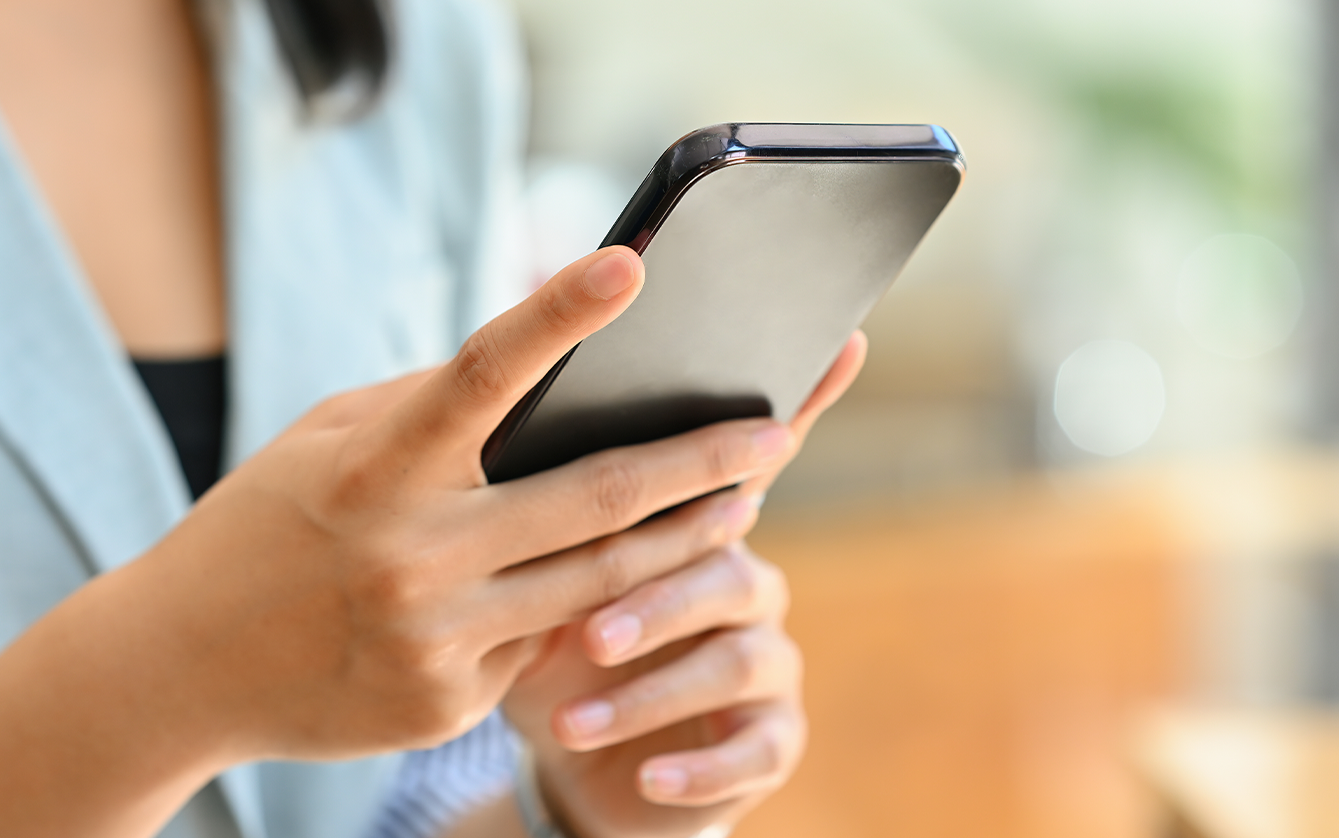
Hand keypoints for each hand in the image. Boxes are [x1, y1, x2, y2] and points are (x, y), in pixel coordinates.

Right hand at [144, 245, 801, 761]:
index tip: (630, 263)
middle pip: (592, 501)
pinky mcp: (448, 707)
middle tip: (777, 429)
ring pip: (599, 583)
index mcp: (371, 471)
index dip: (555, 314)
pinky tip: (611, 585)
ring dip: (684, 538)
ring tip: (744, 497)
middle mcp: (408, 557)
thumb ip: (432, 411)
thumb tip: (548, 365)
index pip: (477, 376)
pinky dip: (579, 608)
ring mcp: (434, 642)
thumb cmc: (263, 528)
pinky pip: (542, 643)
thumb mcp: (327, 445)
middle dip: (700, 463)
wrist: (176, 670)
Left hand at [502, 333, 866, 837]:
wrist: (565, 753)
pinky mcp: (770, 738)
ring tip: (571, 717)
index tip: (840, 343)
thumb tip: (498, 399)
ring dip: (651, 690)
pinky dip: (700, 768)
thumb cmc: (540, 634)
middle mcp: (745, 576)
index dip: (799, 399)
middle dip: (656, 590)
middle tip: (583, 625)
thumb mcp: (523, 565)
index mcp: (693, 519)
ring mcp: (766, 657)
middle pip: (722, 558)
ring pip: (734, 656)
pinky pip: (753, 749)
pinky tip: (650, 780)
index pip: (749, 451)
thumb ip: (533, 494)